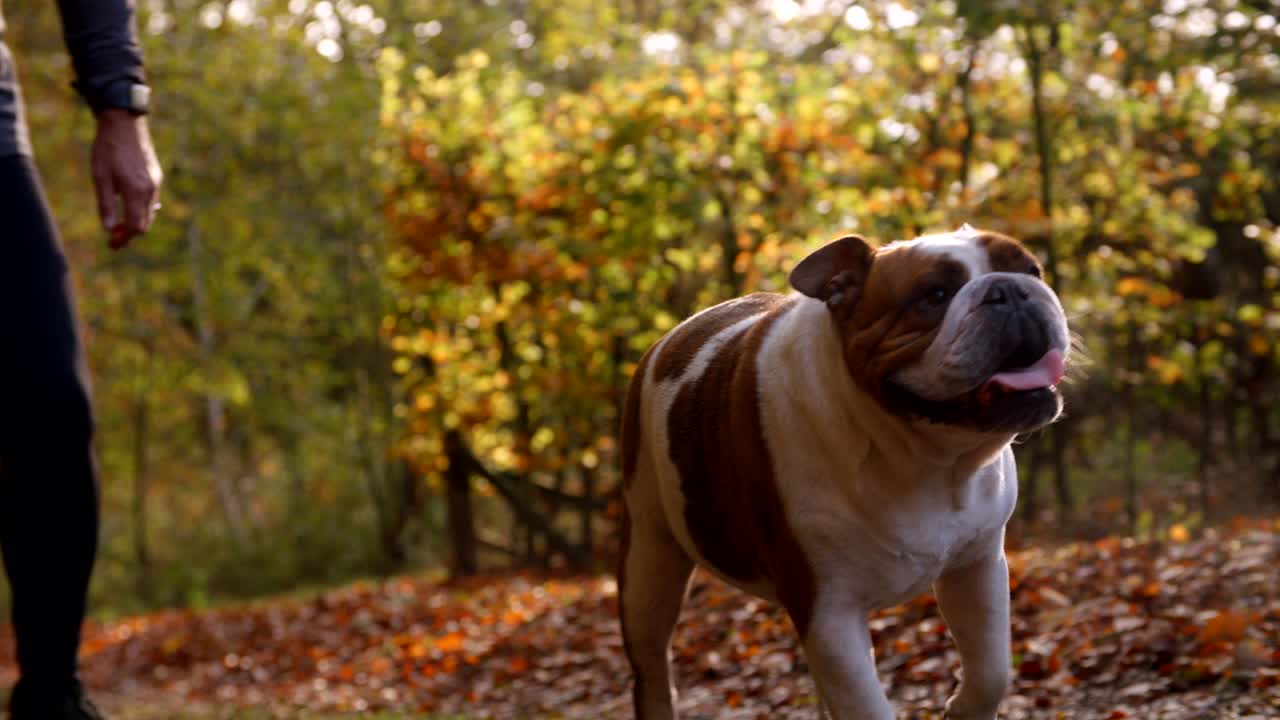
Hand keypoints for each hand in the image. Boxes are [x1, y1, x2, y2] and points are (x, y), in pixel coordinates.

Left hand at [91, 108, 162, 249]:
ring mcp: (155, 183)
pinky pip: (151, 201)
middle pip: (145, 223)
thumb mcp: (100, 178)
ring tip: (118, 224)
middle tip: (113, 238)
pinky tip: (127, 206)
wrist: (124, 123)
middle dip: (130, 234)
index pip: (136, 226)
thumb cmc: (107, 149)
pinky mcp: (156, 176)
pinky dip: (140, 210)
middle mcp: (150, 190)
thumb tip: (109, 229)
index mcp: (136, 191)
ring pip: (149, 213)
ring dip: (135, 222)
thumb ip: (106, 205)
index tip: (112, 245)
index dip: (124, 239)